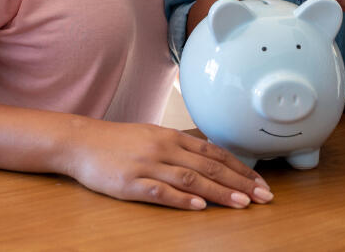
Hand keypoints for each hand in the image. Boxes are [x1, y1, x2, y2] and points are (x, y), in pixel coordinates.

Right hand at [61, 118, 272, 210]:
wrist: (81, 142)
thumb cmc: (119, 142)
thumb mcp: (154, 137)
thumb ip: (181, 148)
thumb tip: (211, 159)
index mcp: (172, 138)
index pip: (215, 154)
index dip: (240, 169)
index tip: (260, 183)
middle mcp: (164, 149)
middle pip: (209, 166)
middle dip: (239, 183)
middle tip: (263, 197)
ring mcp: (148, 166)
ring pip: (191, 179)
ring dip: (219, 192)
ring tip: (241, 203)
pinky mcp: (130, 183)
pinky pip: (160, 191)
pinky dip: (181, 199)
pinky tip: (199, 206)